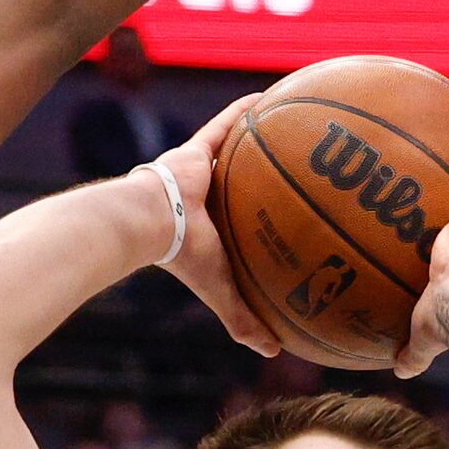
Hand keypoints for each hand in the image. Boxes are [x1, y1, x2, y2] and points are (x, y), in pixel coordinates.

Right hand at [150, 96, 280, 357]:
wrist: (150, 225)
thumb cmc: (183, 259)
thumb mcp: (221, 290)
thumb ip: (244, 319)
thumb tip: (276, 352)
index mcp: (210, 227)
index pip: (239, 220)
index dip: (258, 215)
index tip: (281, 213)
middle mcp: (205, 195)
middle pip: (239, 181)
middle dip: (261, 174)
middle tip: (298, 166)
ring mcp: (198, 169)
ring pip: (234, 149)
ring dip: (257, 136)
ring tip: (289, 123)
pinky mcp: (195, 149)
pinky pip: (225, 124)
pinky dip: (244, 111)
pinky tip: (267, 96)